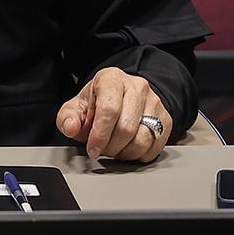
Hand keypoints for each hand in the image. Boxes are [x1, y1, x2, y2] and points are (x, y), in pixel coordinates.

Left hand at [55, 68, 172, 161]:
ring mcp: (154, 102)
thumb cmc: (98, 103)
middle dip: (111, 147)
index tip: (93, 149)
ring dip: (125, 154)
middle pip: (126, 128)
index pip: (109, 109)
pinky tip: (128, 149)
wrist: (122, 97)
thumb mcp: (77, 107)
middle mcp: (136, 87)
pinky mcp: (166, 118)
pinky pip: (155, 147)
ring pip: (143, 140)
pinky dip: (139, 155)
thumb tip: (71, 127)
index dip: (99, 135)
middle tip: (102, 150)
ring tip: (115, 149)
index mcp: (112, 79)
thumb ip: (68, 118)